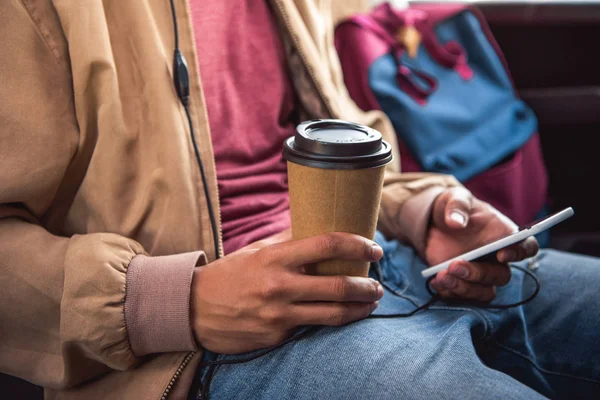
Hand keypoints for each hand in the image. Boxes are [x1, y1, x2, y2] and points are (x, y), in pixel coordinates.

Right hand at [191, 232, 383, 353]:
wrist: (193, 309)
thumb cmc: (228, 274)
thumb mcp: (256, 250)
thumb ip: (288, 240)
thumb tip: (318, 227)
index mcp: (276, 257)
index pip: (327, 245)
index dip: (357, 246)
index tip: (374, 249)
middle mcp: (279, 286)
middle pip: (338, 285)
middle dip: (367, 286)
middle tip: (378, 285)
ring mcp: (278, 314)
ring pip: (333, 314)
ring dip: (359, 309)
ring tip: (371, 304)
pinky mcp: (276, 335)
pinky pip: (310, 328)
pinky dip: (329, 321)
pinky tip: (339, 317)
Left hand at [425, 187, 538, 302]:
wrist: (433, 224)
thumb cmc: (452, 209)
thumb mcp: (453, 199)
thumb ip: (457, 206)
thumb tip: (457, 222)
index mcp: (504, 235)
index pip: (526, 247)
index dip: (520, 253)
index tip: (502, 254)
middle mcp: (497, 258)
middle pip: (501, 276)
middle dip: (478, 274)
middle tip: (454, 265)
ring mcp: (480, 274)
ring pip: (484, 292)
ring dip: (464, 288)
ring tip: (441, 277)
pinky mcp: (463, 283)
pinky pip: (464, 296)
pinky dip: (449, 292)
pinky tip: (435, 282)